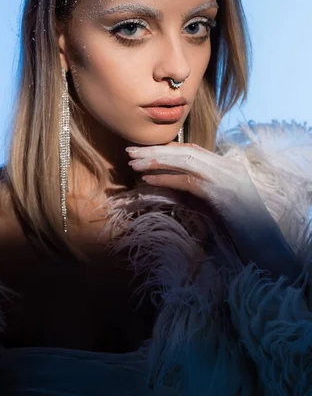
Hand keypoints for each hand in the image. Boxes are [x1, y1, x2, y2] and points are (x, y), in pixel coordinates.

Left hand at [126, 142, 300, 282]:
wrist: (266, 247)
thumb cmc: (241, 230)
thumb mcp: (213, 205)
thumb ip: (192, 192)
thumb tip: (163, 183)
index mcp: (227, 167)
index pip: (192, 149)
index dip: (166, 148)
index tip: (144, 151)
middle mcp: (228, 168)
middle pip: (186, 150)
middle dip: (156, 150)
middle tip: (130, 152)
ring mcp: (226, 179)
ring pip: (186, 160)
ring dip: (157, 160)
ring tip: (133, 163)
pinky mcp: (222, 194)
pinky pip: (189, 181)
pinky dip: (166, 178)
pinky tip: (148, 179)